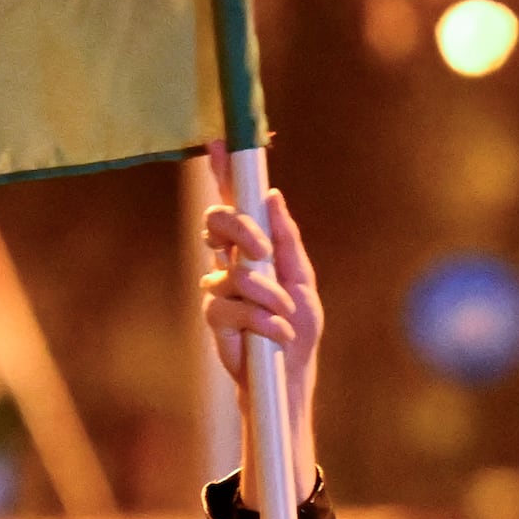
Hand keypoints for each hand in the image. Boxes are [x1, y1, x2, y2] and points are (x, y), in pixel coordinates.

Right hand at [200, 190, 322, 511]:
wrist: (289, 374)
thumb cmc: (299, 328)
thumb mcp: (303, 280)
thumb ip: (287, 241)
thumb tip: (272, 197)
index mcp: (253, 249)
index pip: (233, 205)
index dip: (223, 174)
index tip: (216, 143)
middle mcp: (231, 262)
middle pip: (217, 223)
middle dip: (240, 230)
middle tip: (261, 250)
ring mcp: (219, 289)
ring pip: (231, 272)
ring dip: (266, 295)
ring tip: (285, 316)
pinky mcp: (215, 318)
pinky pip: (230, 306)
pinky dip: (261, 321)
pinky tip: (277, 334)